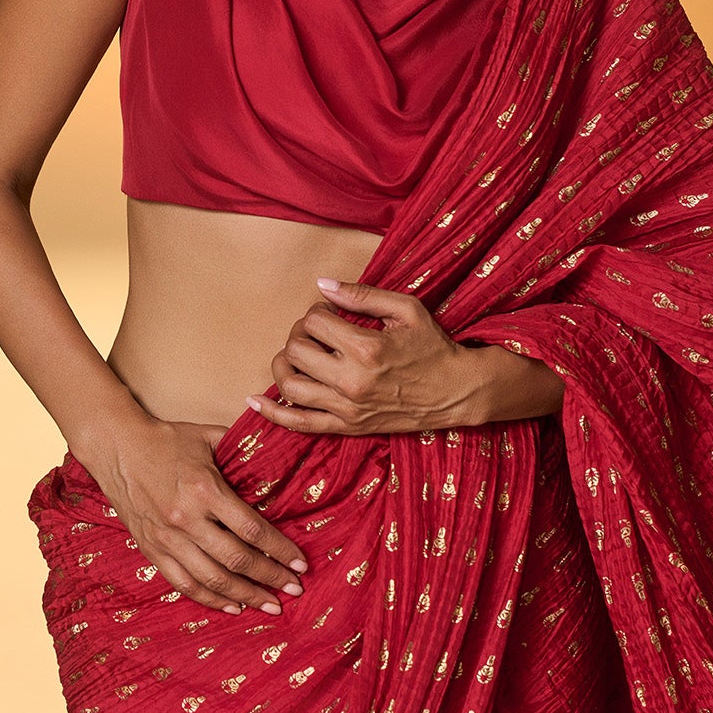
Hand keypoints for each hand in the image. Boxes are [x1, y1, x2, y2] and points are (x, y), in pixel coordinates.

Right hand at [74, 417, 308, 617]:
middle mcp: (186, 519)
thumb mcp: (207, 437)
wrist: (117, 447)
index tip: (300, 563)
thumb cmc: (167, 440)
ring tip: (271, 605)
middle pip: (237, 560)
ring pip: (213, 579)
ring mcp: (167, 539)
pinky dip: (210, 600)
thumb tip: (278, 452)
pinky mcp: (152, 550)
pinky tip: (233, 607)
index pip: (251, 529)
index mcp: (205, 490)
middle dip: (271, 578)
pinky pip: (184, 584)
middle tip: (295, 588)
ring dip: (246, 596)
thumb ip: (241, 449)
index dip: (280, 550)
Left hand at [245, 278, 480, 434]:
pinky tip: (255, 399)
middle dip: (299, 333)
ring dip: (282, 363)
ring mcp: (347, 408)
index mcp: (366, 349)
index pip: (314, 322)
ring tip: (296, 354)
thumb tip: (321, 285)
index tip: (331, 313)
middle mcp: (352, 381)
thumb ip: (361, 294)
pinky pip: (299, 423)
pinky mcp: (347, 427)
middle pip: (296, 350)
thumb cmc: (433, 347)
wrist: (456, 392)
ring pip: (289, 385)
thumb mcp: (406, 309)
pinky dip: (272, 412)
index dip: (317, 311)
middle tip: (315, 331)